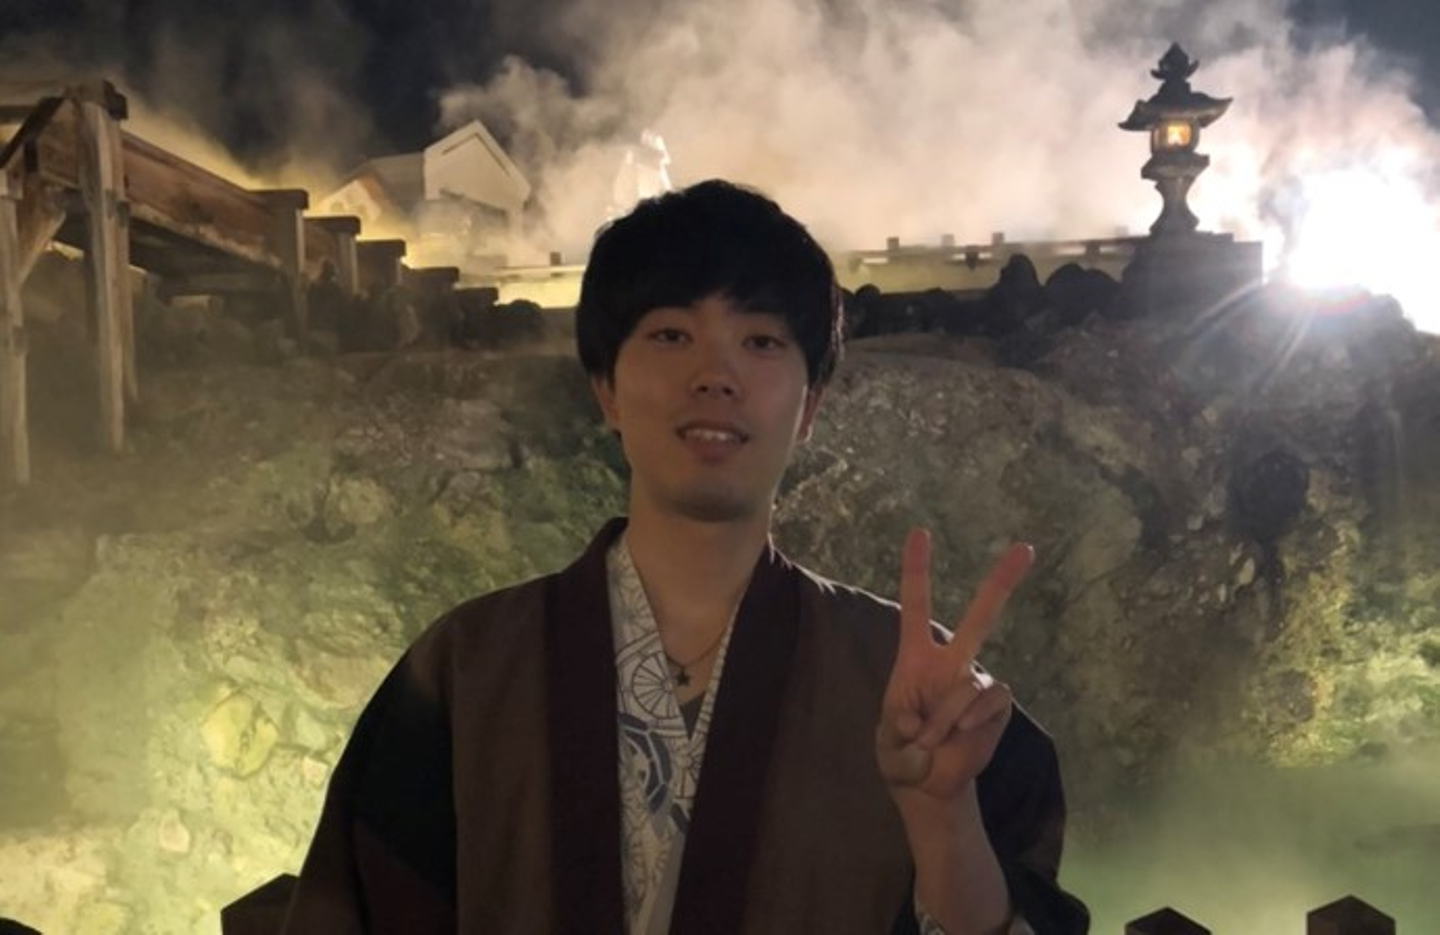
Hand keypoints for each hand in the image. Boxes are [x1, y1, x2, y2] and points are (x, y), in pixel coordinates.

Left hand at [875, 528, 1033, 799]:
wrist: (930, 785)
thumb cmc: (902, 755)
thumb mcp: (888, 746)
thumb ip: (899, 733)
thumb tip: (923, 723)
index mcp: (915, 658)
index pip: (915, 606)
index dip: (917, 570)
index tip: (920, 532)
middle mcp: (951, 662)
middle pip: (980, 617)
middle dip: (1003, 583)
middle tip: (1026, 547)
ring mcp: (977, 683)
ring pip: (971, 685)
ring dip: (948, 718)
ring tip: (933, 740)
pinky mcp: (999, 707)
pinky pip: (989, 706)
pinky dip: (969, 726)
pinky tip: (959, 740)